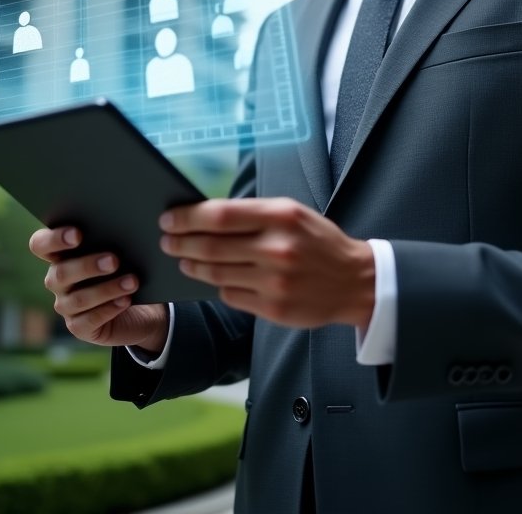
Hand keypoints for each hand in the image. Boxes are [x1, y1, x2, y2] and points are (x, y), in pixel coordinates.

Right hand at [29, 226, 168, 351]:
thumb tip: (123, 225)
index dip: (54, 239)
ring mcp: (65, 305)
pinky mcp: (78, 327)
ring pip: (78, 299)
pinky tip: (126, 300)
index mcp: (60, 254)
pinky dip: (109, 309)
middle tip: (114, 260)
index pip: (40, 244)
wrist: (140, 306)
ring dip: (107, 289)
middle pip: (60, 273)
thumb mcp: (120, 251)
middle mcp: (57, 280)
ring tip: (132, 282)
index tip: (78, 234)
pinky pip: (89, 320)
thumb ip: (111, 239)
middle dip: (87, 266)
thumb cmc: (126, 268)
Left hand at [159, 198, 374, 331]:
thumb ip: (255, 215)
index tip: (169, 218)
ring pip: (216, 273)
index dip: (188, 217)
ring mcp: (275, 281)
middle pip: (212, 246)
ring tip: (183, 259)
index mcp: (282, 216)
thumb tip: (206, 216)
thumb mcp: (294, 214)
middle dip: (181, 242)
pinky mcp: (273, 308)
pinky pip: (230, 295)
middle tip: (166, 240)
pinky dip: (217, 285)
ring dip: (192, 266)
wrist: (355, 281)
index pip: (221, 214)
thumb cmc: (319, 242)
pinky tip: (212, 278)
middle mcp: (277, 248)